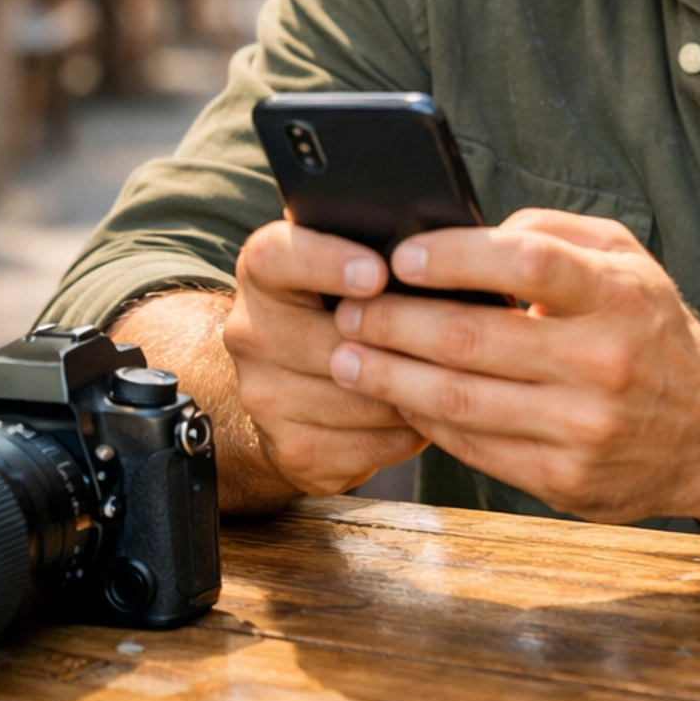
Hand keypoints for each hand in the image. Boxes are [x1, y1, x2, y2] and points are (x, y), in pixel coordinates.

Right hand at [223, 220, 427, 495]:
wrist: (296, 389)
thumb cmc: (342, 308)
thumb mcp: (347, 266)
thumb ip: (375, 250)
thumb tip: (436, 255)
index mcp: (263, 271)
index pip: (279, 258)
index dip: (326, 263)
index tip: (377, 273)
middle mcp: (251, 332)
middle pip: (333, 340)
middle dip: (397, 343)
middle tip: (448, 337)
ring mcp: (265, 397)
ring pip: (359, 398)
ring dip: (411, 391)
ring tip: (444, 376)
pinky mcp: (292, 450)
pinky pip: (369, 444)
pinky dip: (404, 433)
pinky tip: (419, 414)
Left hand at [326, 209, 699, 523]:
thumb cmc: (648, 329)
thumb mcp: (625, 261)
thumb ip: (552, 235)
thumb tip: (468, 234)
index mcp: (617, 296)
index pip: (527, 265)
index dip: (455, 257)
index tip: (399, 256)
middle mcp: (603, 363)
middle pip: (473, 339)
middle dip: (394, 322)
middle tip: (346, 309)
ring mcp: (583, 429)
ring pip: (460, 402)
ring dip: (389, 377)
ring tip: (345, 357)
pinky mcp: (565, 480)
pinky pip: (475, 447)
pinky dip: (425, 420)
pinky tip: (394, 398)